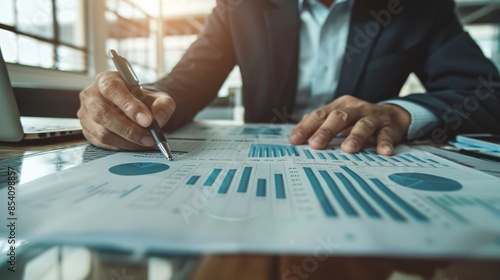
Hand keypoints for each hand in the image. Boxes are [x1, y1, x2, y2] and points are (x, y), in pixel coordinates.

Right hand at [78, 71, 175, 150]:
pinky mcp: (87, 131)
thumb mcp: (158, 97)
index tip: (147, 120)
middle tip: (149, 137)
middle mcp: (91, 95)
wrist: (136, 108)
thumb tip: (158, 118)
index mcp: (107, 80)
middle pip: (103, 114)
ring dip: (127, 141)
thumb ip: (163, 105)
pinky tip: (136, 145)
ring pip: (102, 132)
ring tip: (146, 142)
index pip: (112, 90)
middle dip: (128, 129)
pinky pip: (103, 143)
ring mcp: (86, 114)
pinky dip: (122, 147)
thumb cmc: (142, 100)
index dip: (129, 106)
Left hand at [289, 96, 410, 154]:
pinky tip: (383, 152)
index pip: (320, 115)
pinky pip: (387, 135)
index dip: (307, 127)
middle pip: (340, 117)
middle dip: (327, 131)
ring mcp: (373, 116)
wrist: (392, 116)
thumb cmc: (357, 120)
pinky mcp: (389, 127)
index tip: (295, 140)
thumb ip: (317, 125)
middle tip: (316, 145)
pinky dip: (385, 143)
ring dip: (356, 136)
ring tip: (348, 149)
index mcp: (340, 106)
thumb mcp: (337, 118)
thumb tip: (294, 136)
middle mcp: (356, 108)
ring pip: (364, 125)